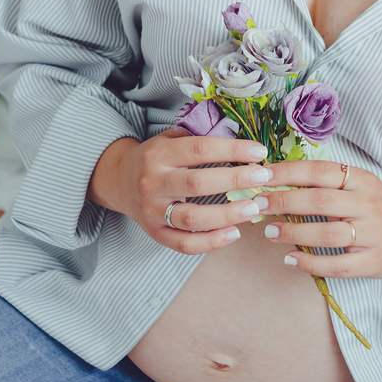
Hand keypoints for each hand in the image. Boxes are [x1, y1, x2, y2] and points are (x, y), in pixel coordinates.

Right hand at [86, 130, 275, 253]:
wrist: (118, 180)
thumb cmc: (154, 157)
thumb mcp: (169, 139)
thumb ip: (198, 138)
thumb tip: (240, 139)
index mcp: (159, 154)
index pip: (200, 149)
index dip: (232, 150)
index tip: (259, 152)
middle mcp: (153, 182)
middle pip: (198, 183)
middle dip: (235, 180)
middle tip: (263, 177)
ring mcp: (152, 211)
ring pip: (191, 218)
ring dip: (227, 215)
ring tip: (254, 208)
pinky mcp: (155, 233)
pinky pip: (184, 244)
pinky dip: (212, 242)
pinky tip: (235, 233)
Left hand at [251, 159, 381, 278]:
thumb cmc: (377, 205)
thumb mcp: (358, 184)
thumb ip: (325, 181)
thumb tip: (277, 178)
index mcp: (362, 179)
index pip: (320, 170)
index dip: (288, 172)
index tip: (261, 175)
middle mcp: (370, 204)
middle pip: (321, 200)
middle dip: (284, 201)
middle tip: (258, 204)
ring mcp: (375, 235)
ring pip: (328, 234)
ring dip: (294, 233)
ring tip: (270, 232)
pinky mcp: (375, 262)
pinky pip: (338, 266)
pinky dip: (310, 264)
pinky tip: (290, 259)